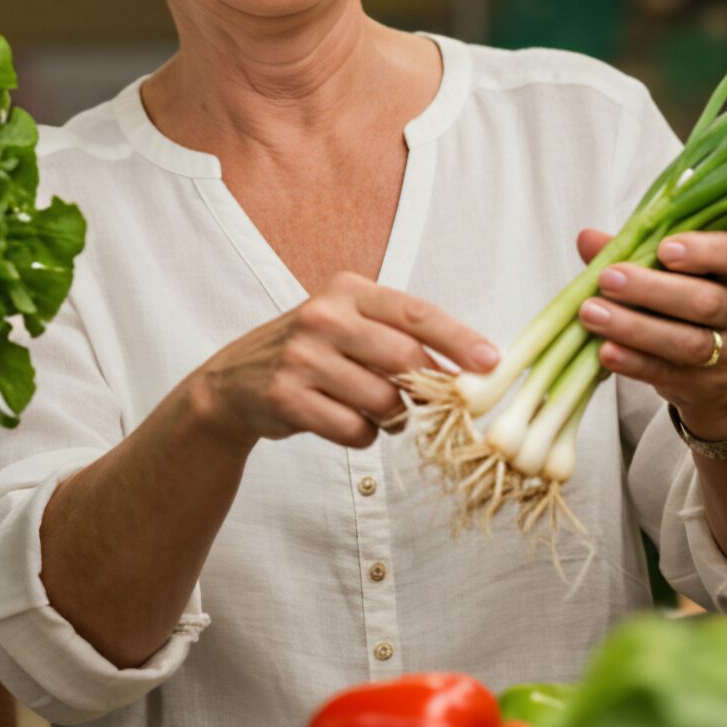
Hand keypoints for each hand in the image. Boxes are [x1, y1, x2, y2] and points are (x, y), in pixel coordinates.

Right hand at [187, 275, 496, 450]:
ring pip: (384, 403)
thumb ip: (400, 337)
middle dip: (429, 390)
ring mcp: (302, 358)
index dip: (459, 339)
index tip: (492, 362)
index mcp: (346, 290)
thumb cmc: (312, 353)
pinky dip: (363, 436)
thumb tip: (470, 370)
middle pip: (406, 360)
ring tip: (375, 411)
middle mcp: (323, 317)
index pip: (416, 312)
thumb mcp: (350, 324)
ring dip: (393, 418)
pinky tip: (343, 421)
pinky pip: (355, 431)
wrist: (234, 383)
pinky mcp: (287, 398)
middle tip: (437, 404)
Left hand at [574, 229, 726, 439]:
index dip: (705, 251)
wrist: (717, 373)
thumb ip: (634, 252)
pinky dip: (633, 362)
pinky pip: (668, 374)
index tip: (664, 247)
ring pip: (689, 342)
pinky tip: (604, 350)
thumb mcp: (669, 273)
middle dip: (653, 289)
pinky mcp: (707, 386)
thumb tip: (587, 238)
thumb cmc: (685, 305)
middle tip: (607, 279)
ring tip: (591, 314)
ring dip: (635, 328)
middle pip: (707, 301)